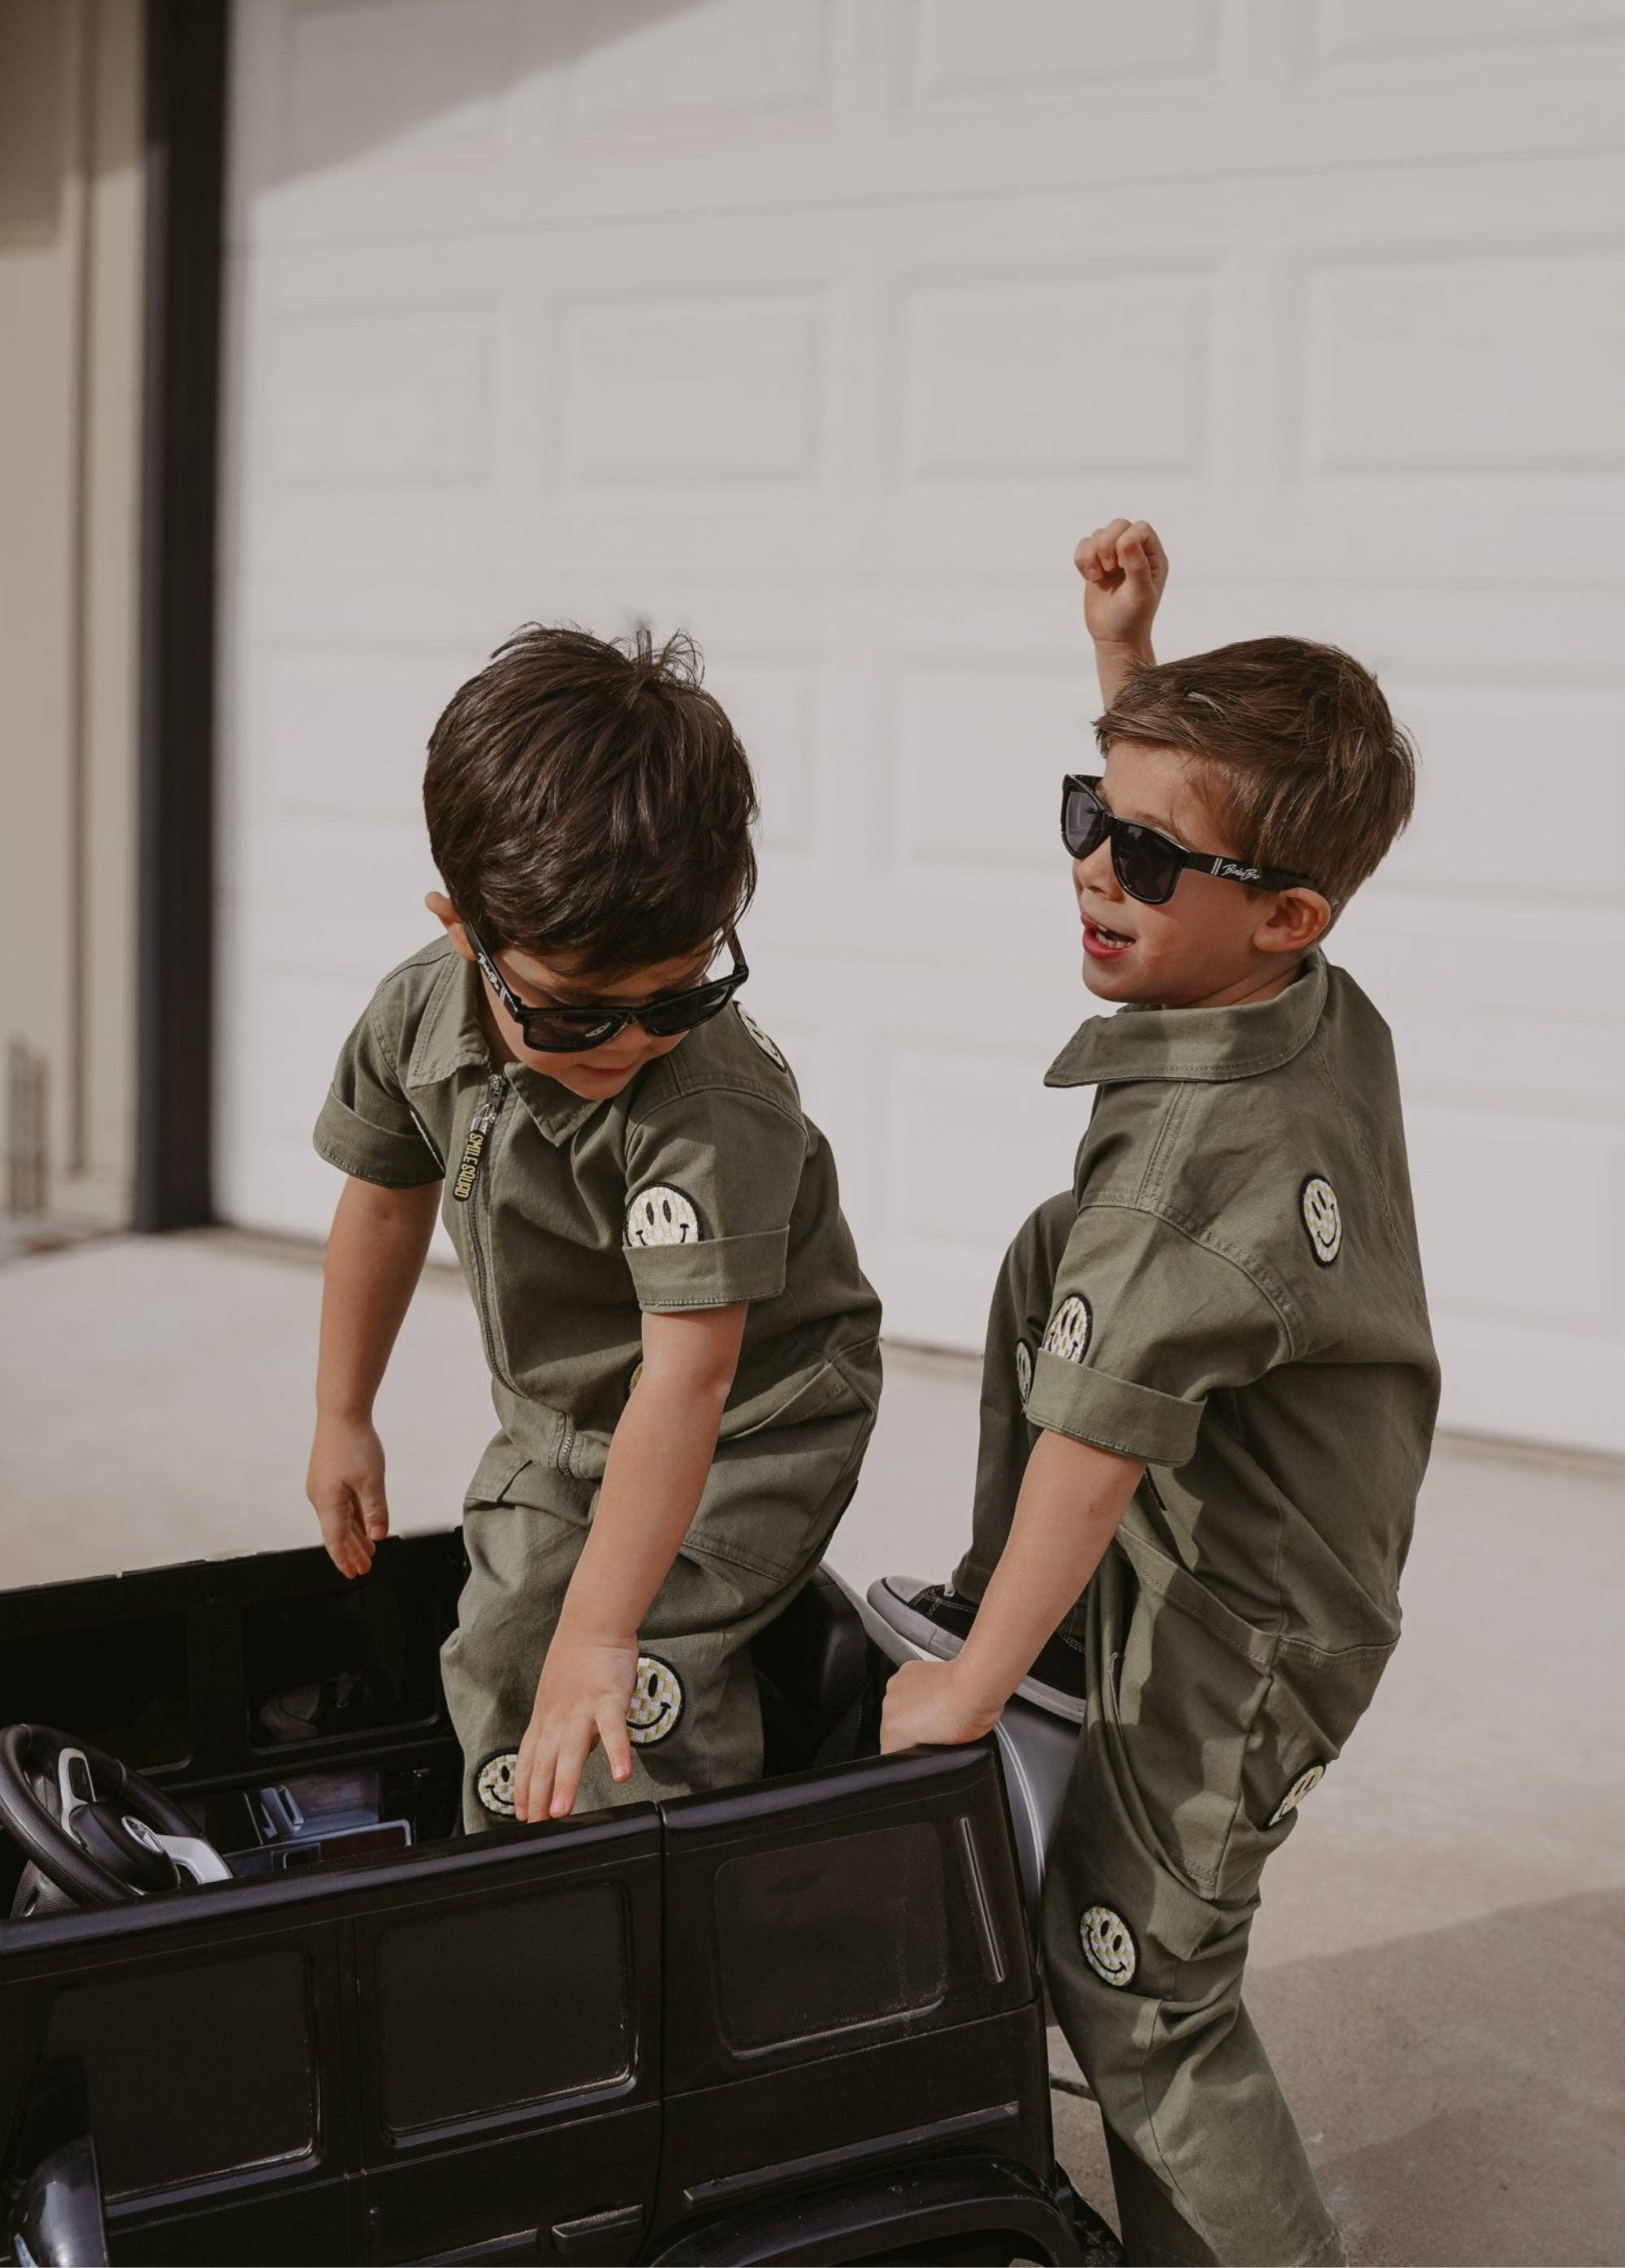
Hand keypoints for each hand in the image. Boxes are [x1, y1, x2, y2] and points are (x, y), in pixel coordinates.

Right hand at [306, 1413, 388, 1577]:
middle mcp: (320, 1498)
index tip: (355, 1573)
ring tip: (368, 1550)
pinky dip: (352, 1518)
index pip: (336, 1540)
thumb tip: (378, 1536)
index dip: (346, 1558)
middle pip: (337, 1533)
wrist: (341, 1413)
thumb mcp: (372, 1480)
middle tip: (364, 1568)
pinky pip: (340, 1506)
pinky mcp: (328, 1478)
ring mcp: (322, 1487)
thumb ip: (375, 1511)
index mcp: (328, 1502)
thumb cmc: (354, 1443)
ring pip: (339, 1519)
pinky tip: (363, 1525)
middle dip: (352, 1551)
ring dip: (354, 1535)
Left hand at [514, 1631, 637, 1820]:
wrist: (593, 1624)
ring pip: (571, 1751)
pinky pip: (614, 1729)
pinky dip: (617, 1752)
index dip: (523, 1788)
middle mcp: (558, 1717)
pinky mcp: (608, 1699)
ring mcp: (581, 1709)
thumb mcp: (558, 1696)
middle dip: (537, 1797)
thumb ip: (562, 1727)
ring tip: (561, 1812)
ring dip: (565, 1783)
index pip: (529, 1760)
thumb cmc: (579, 1659)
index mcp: (545, 1718)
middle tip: (536, 1826)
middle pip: (544, 1762)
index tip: (521, 1815)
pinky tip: (622, 1775)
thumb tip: (568, 1756)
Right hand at [879, 1658, 1002, 1754]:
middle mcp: (888, 1708)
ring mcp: (896, 1687)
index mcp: (893, 1732)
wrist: (975, 1686)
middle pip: (894, 1727)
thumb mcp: (945, 1753)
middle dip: (910, 1731)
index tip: (925, 1750)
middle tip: (935, 1730)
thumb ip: (925, 1755)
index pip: (891, 1752)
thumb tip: (924, 1753)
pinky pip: (907, 1687)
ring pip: (899, 1706)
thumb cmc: (967, 1717)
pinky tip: (936, 1694)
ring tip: (937, 1710)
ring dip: (912, 1710)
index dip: (909, 1754)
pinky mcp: (906, 1670)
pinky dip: (917, 1691)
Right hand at [1074, 517, 1166, 658]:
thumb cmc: (1133, 619)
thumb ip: (1138, 566)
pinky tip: (1089, 577)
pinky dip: (1081, 559)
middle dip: (1107, 545)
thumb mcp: (1140, 595)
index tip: (1123, 567)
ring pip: (1098, 534)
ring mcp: (1114, 557)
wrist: (1114, 638)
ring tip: (1097, 577)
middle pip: (1118, 525)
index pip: (1140, 528)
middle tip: (1109, 570)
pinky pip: (1084, 545)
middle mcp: (1135, 552)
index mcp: (1153, 557)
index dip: (1127, 541)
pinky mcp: (1095, 564)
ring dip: (1092, 554)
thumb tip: (1128, 540)